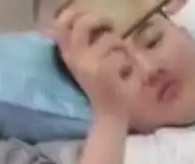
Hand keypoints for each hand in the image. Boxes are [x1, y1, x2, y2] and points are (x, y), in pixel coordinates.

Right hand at [50, 3, 139, 117]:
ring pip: (111, 39)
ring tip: (126, 61)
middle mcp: (76, 59)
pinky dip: (132, 64)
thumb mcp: (87, 68)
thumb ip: (84, 47)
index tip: (93, 16)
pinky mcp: (107, 73)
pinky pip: (123, 55)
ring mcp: (91, 65)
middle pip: (84, 24)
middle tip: (112, 27)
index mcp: (68, 57)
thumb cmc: (101, 94)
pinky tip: (131, 75)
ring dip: (123, 48)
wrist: (109, 118)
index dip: (75, 14)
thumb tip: (94, 23)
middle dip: (101, 21)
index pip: (62, 25)